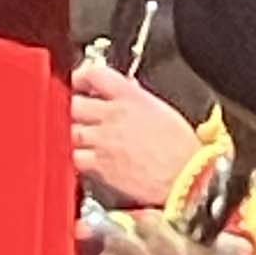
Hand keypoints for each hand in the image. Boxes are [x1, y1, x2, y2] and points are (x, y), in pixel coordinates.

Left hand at [71, 61, 202, 211]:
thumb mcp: (163, 111)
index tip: (78, 82)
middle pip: (74, 102)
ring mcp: (103, 141)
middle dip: (71, 105)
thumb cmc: (183, 149)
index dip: (81, 77)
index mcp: (131, 98)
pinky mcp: (100, 166)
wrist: (186, 178)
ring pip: (70, 128)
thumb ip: (138, 98)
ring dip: (70, 130)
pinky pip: (73, 156)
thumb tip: (128, 93)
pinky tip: (79, 156)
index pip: (95, 75)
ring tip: (76, 134)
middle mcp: (113, 116)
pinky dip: (73, 155)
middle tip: (73, 110)